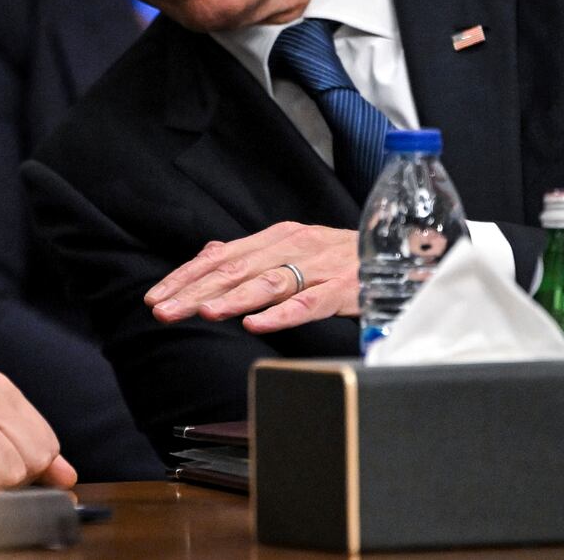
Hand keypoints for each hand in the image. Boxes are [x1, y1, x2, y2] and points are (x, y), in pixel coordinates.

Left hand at [144, 221, 358, 333]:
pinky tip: (256, 325)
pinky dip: (282, 314)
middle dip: (195, 291)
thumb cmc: (345, 257)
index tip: (156, 297)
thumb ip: (253, 255)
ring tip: (204, 313)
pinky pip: (310, 302)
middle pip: (236, 269)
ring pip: (268, 283)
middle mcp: (294, 245)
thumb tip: (206, 257)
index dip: (186, 277)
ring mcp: (321, 266)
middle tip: (163, 310)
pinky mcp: (347, 288)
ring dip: (232, 298)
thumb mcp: (296, 249)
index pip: (220, 257)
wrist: (407, 253)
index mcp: (278, 237)